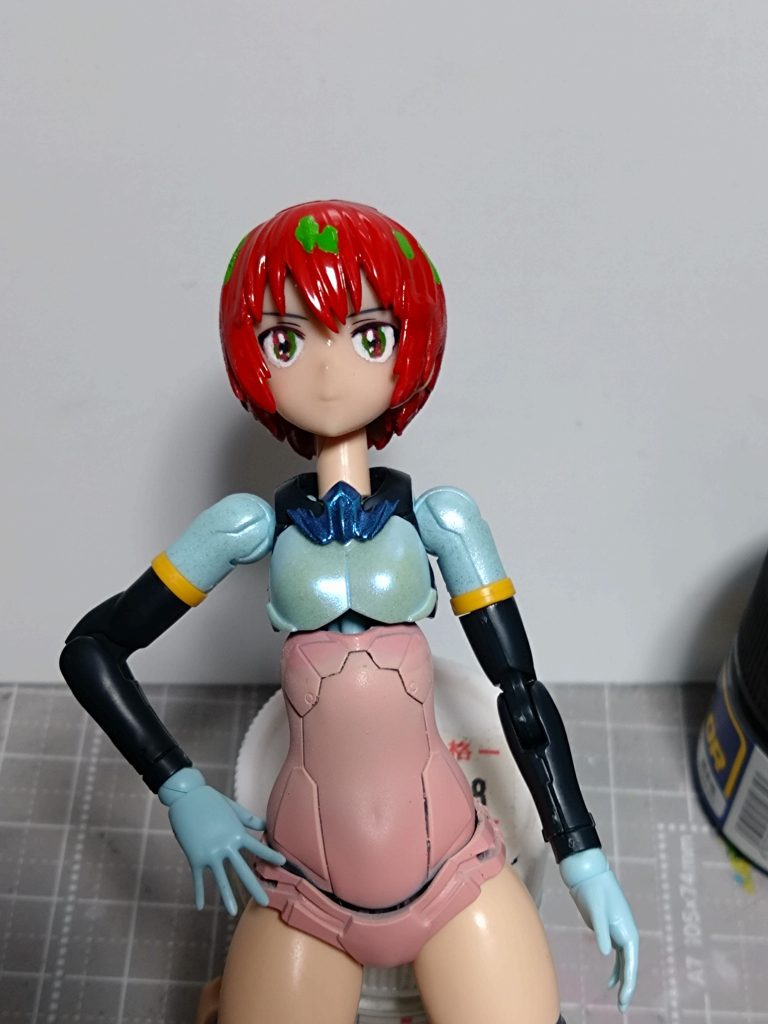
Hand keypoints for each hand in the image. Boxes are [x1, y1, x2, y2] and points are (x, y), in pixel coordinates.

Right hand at [158, 767, 284, 914]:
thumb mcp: (232, 807)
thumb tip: (264, 825)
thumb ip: (248, 819)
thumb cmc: (210, 799)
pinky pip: (198, 878)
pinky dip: (199, 892)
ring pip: (221, 879)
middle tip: (265, 902)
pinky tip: (199, 906)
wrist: (186, 796)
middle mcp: (225, 845)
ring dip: (227, 896)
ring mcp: (210, 853)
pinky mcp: (194, 856)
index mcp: (236, 833)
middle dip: (254, 887)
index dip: (270, 855)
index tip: (283, 863)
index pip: (257, 847)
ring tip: (233, 912)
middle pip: (243, 870)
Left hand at [559, 848, 638, 1012]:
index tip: (624, 999)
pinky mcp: (609, 931)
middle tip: (622, 1007)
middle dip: (628, 987)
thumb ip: (602, 932)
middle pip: (631, 966)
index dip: (629, 982)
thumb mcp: (596, 911)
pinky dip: (615, 970)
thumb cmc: (594, 891)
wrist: (588, 875)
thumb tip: (606, 953)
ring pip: (625, 963)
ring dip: (622, 981)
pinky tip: (610, 983)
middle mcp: (626, 934)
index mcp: (627, 931)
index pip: (631, 962)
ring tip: (620, 1001)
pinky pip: (617, 956)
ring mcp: (618, 933)